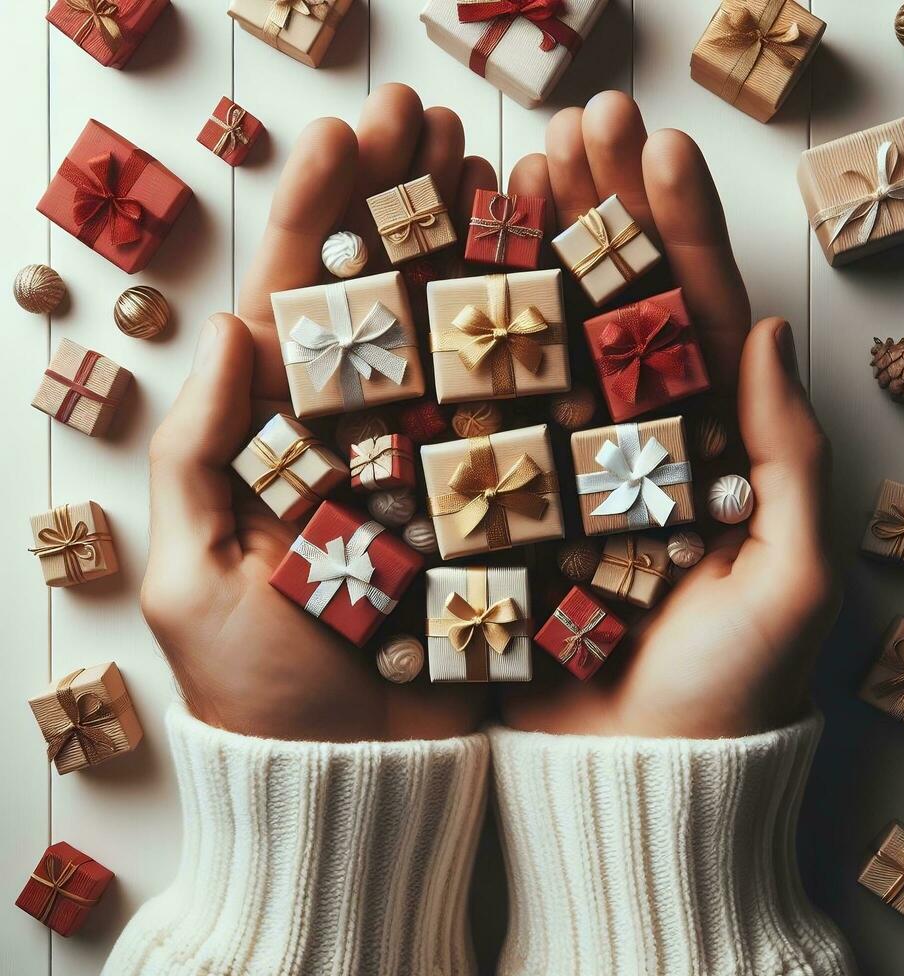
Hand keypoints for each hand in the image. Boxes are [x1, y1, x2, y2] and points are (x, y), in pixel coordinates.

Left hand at [141, 85, 497, 741]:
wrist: (356, 772)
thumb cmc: (264, 687)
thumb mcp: (198, 573)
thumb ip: (203, 452)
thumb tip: (232, 328)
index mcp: (284, 437)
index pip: (299, 301)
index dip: (320, 210)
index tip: (351, 129)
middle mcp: (363, 435)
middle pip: (380, 296)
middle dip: (398, 201)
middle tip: (429, 117)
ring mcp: (433, 463)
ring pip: (452, 336)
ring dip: (469, 247)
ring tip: (493, 163)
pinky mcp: (492, 501)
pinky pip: (513, 409)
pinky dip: (528, 340)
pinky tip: (548, 271)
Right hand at [502, 93, 837, 738]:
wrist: (628, 780)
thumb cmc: (724, 694)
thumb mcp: (787, 580)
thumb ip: (786, 460)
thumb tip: (771, 335)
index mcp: (706, 448)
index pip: (694, 321)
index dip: (676, 232)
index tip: (651, 150)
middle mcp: (630, 446)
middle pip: (615, 312)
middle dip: (600, 218)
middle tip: (572, 131)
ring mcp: (559, 472)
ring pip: (545, 350)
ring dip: (532, 261)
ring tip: (509, 176)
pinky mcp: (500, 509)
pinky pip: (484, 420)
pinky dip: (468, 354)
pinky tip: (448, 285)